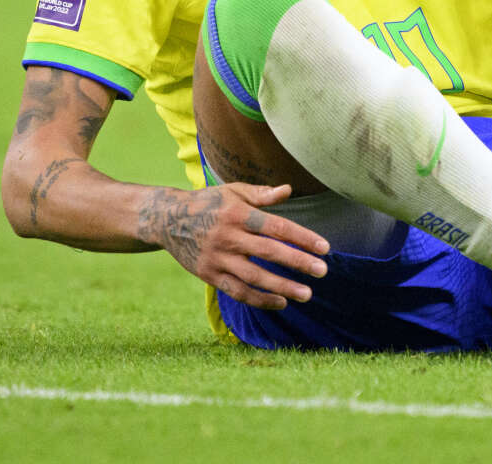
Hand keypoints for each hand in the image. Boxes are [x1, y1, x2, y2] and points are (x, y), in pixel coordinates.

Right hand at [138, 183, 330, 309]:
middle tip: (322, 271)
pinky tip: (281, 302)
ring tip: (306, 294)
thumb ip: (262, 194)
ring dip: (282, 287)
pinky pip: (237, 291)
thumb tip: (288, 190)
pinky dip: (259, 299)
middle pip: (269, 252)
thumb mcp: (233, 192)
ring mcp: (217, 258)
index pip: (277, 227)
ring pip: (254, 277)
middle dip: (297, 263)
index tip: (325, 248)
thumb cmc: (208, 203)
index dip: (302, 237)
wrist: (166, 219)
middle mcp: (228, 237)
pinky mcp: (209, 274)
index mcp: (238, 214)